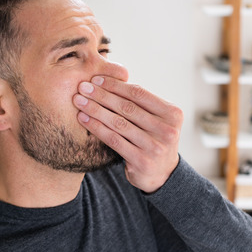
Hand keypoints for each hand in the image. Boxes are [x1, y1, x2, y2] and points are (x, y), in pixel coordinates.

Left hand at [73, 75, 182, 192]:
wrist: (162, 173)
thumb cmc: (153, 138)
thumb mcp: (155, 119)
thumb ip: (140, 103)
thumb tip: (108, 78)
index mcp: (172, 113)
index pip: (139, 94)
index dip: (115, 85)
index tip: (96, 79)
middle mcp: (167, 130)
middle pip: (127, 107)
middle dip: (102, 95)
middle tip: (82, 87)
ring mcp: (155, 147)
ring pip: (118, 123)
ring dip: (95, 110)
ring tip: (79, 101)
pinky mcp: (142, 161)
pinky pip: (114, 140)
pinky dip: (96, 127)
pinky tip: (83, 119)